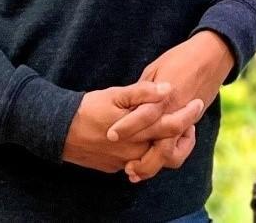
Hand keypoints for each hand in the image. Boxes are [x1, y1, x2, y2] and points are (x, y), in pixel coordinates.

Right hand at [62, 81, 202, 173]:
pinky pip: (138, 162)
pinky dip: (148, 151)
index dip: (190, 115)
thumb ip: (143, 92)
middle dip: (185, 132)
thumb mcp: (116, 95)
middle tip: (191, 115)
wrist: (57, 131)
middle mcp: (135, 151)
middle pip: (169, 147)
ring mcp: (125, 162)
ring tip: (174, 128)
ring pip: (155, 159)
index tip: (198, 102)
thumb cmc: (88, 108)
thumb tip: (167, 88)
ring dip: (168, 145)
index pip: (174, 126)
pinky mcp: (115, 167)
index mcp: (139, 131)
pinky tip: (150, 135)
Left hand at [107, 31, 234, 181]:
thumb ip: (142, 93)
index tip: (110, 135)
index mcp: (166, 95)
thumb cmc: (180, 58)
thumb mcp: (155, 70)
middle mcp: (177, 112)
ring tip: (137, 170)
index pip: (145, 115)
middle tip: (128, 168)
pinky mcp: (193, 122)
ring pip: (174, 152)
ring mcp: (188, 119)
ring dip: (156, 164)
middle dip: (144, 161)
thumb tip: (126, 109)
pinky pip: (182, 146)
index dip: (127, 127)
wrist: (212, 56)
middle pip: (162, 144)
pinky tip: (155, 158)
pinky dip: (170, 156)